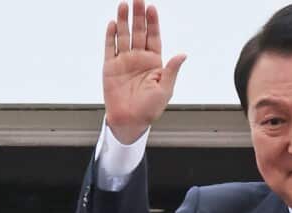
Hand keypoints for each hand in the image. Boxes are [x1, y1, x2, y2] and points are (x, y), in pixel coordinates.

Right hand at [103, 0, 186, 143]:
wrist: (130, 121)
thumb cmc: (149, 109)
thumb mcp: (165, 89)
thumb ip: (171, 70)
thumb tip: (182, 55)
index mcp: (153, 62)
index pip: (153, 37)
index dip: (152, 22)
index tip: (152, 8)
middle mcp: (138, 58)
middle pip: (138, 32)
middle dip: (138, 15)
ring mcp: (123, 62)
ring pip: (124, 36)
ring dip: (123, 21)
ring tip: (123, 5)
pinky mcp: (110, 68)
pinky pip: (110, 49)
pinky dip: (110, 36)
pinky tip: (112, 25)